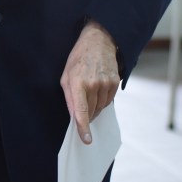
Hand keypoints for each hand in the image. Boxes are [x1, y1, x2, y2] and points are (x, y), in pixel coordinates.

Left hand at [60, 20, 119, 144]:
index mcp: (78, 83)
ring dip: (94, 107)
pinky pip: (108, 101)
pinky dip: (102, 101)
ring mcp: (107, 84)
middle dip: (86, 115)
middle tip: (82, 106)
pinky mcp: (115, 83)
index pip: (81, 111)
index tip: (86, 140)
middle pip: (92, 112)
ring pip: (101, 108)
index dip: (83, 127)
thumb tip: (74, 117)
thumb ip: (68, 98)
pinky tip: (98, 90)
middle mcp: (94, 84)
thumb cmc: (78, 59)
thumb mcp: (66, 76)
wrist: (98, 41)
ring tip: (89, 92)